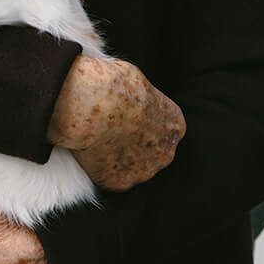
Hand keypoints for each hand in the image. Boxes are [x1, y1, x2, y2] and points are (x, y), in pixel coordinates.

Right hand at [48, 56, 185, 190]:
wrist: (88, 104)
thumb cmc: (111, 84)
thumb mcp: (136, 80)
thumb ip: (143, 99)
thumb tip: (134, 99)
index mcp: (175, 124)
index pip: (165, 129)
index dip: (144, 124)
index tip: (126, 118)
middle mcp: (166, 152)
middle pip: (152, 153)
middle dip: (134, 145)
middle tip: (109, 131)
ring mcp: (143, 170)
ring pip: (132, 168)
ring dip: (117, 159)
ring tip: (96, 140)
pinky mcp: (119, 182)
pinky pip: (110, 178)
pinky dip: (100, 169)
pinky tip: (88, 151)